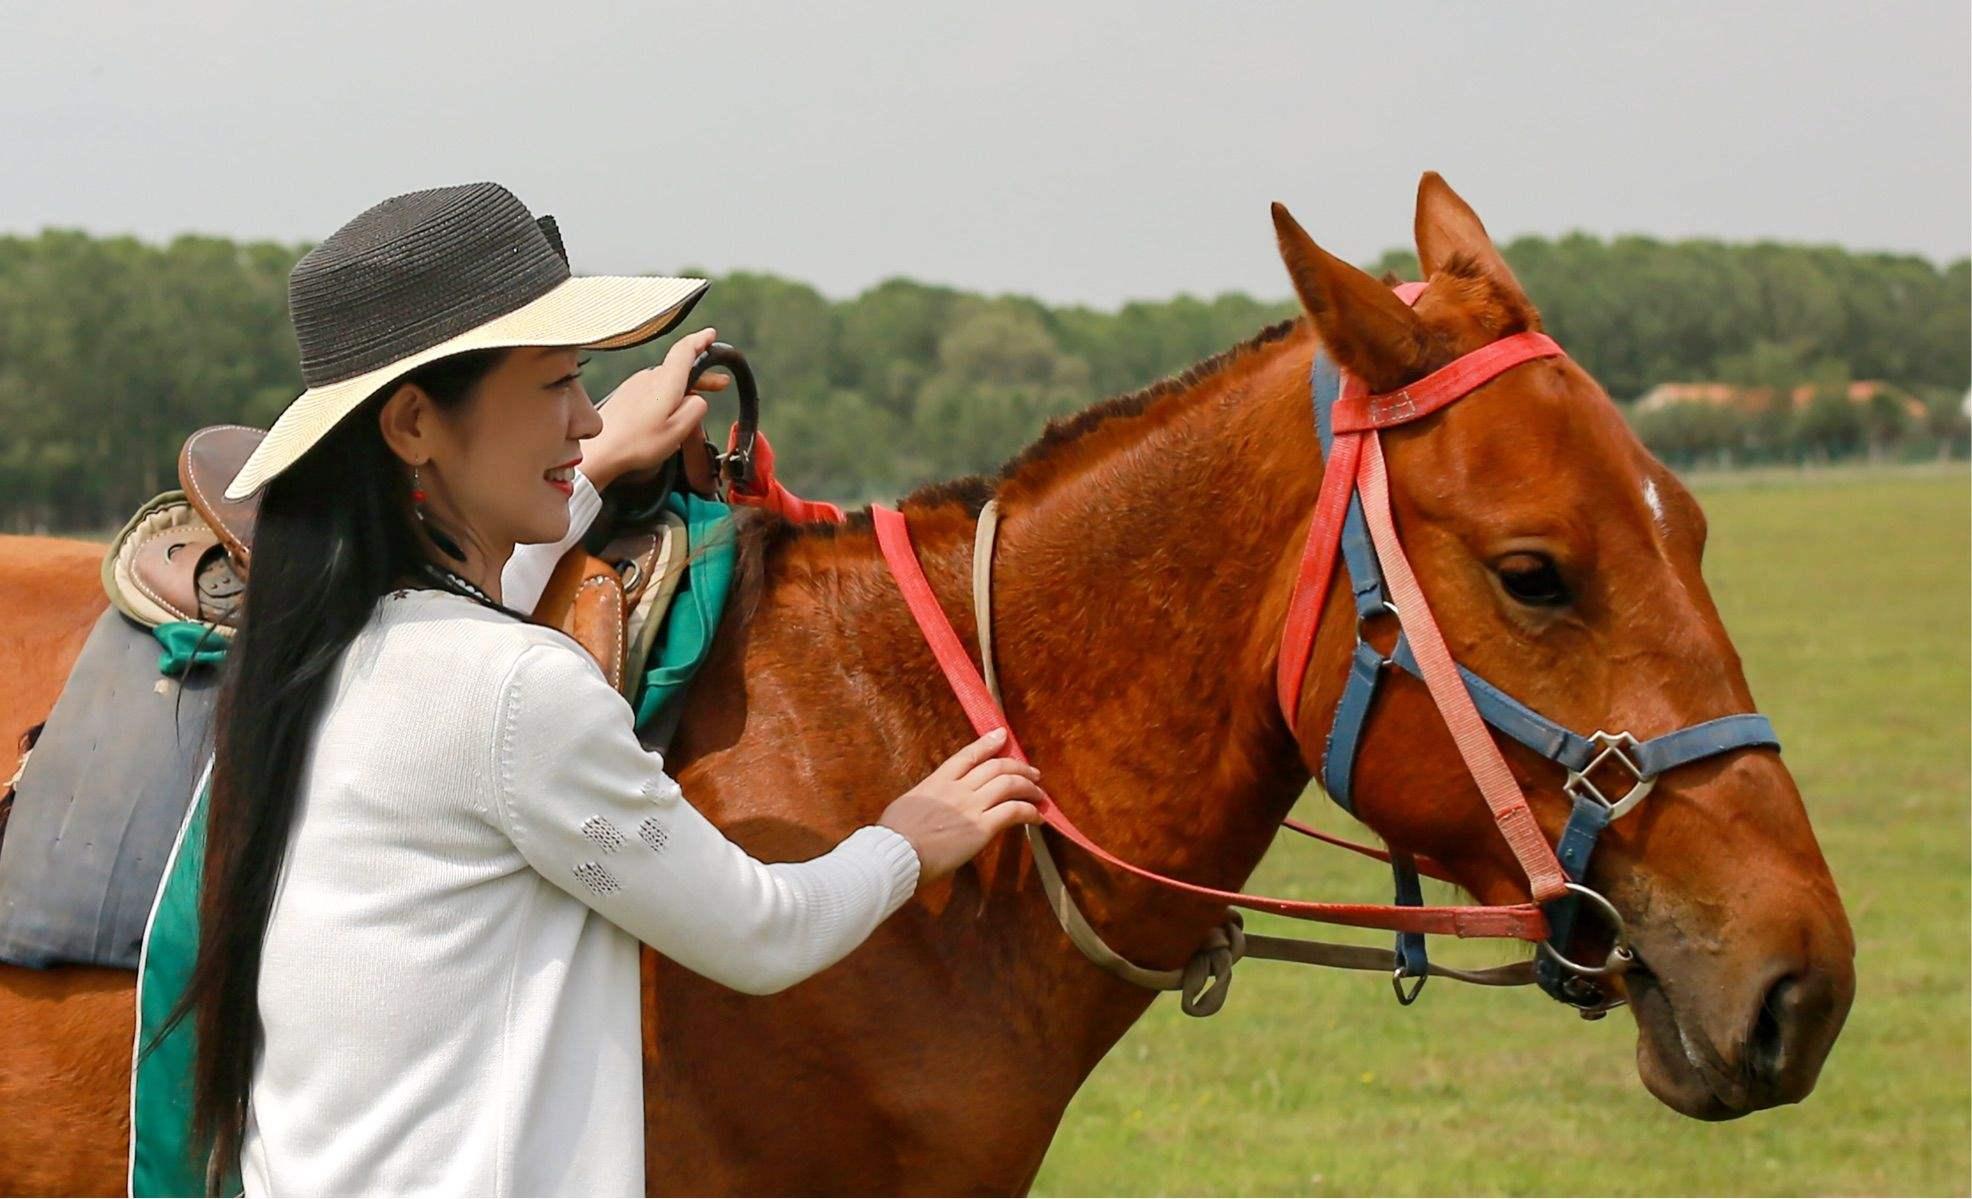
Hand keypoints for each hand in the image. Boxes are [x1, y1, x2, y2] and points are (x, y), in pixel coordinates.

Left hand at [581, 327, 729, 487]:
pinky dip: (666, 396)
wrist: (599, 451)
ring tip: (692, 408)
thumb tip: (699, 398)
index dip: (701, 340)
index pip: (685, 350)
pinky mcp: (626, 395)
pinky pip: (653, 390)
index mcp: (665, 382)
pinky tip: (667, 417)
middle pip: (678, 368)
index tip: (711, 335)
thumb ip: (696, 409)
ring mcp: (635, 384)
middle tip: (719, 384)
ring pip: (666, 381)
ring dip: (683, 388)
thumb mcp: (678, 430)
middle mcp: (649, 377)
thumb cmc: (637, 443)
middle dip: (701, 375)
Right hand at [879, 728, 1044, 883]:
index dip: (987, 743)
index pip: (968, 755)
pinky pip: (1014, 812)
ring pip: (1009, 785)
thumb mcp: (908, 804)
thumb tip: (932, 803)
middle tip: (1033, 773)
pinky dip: (1030, 812)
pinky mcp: (982, 827)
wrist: (895, 853)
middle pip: (996, 767)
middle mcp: (958, 788)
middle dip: (1019, 768)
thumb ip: (927, 798)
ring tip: (1040, 794)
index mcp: (937, 781)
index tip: (1002, 736)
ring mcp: (971, 806)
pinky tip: (1037, 818)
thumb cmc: (894, 835)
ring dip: (1029, 788)